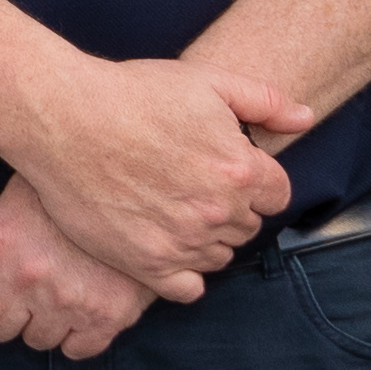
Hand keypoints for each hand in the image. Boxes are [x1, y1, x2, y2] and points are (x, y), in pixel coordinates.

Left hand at [0, 180, 150, 360]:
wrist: (139, 181)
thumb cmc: (65, 188)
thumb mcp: (10, 201)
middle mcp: (27, 277)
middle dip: (5, 310)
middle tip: (26, 289)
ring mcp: (68, 300)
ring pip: (35, 340)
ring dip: (43, 321)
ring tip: (59, 291)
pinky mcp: (108, 316)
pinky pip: (77, 351)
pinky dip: (78, 335)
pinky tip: (83, 308)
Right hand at [1, 51, 298, 300]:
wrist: (64, 119)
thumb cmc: (133, 94)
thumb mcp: (208, 81)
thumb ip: (265, 101)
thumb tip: (306, 118)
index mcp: (240, 169)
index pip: (277, 194)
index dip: (255, 180)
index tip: (229, 169)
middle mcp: (217, 213)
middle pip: (248, 226)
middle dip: (231, 207)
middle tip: (193, 184)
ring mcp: (182, 243)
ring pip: (219, 256)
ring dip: (207, 237)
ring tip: (174, 209)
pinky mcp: (146, 264)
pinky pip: (187, 288)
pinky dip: (185, 273)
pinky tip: (167, 246)